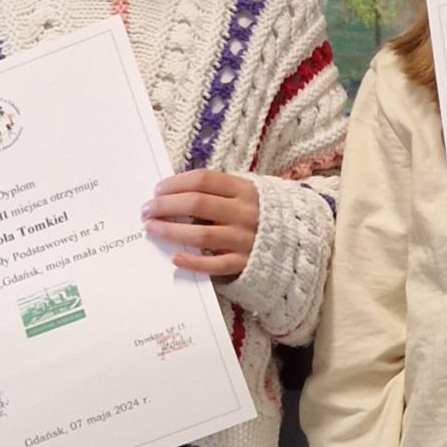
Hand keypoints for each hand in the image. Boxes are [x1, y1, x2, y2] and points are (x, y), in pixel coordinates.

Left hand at [145, 170, 259, 278]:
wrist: (298, 242)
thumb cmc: (262, 215)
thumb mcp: (248, 194)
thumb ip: (219, 191)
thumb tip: (176, 192)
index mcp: (245, 190)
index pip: (203, 181)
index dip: (176, 183)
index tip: (157, 190)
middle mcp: (245, 213)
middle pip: (197, 205)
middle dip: (166, 206)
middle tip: (147, 210)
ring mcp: (245, 240)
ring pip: (202, 234)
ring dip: (172, 230)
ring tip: (152, 229)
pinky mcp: (245, 263)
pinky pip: (215, 265)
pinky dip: (194, 261)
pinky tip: (175, 257)